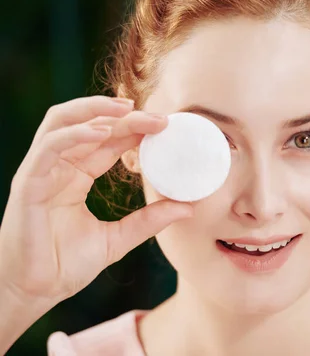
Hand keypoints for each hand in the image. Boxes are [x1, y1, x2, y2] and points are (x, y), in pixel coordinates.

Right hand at [0, 95, 192, 306]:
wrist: (35, 292)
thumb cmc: (66, 266)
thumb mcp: (118, 239)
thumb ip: (149, 220)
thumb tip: (188, 208)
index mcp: (77, 176)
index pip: (107, 140)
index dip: (135, 129)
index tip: (166, 126)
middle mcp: (59, 167)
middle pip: (90, 125)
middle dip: (124, 116)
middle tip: (159, 118)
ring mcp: (41, 171)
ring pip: (63, 122)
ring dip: (95, 109)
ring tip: (129, 110)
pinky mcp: (28, 182)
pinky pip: (49, 147)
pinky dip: (76, 134)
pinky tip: (103, 133)